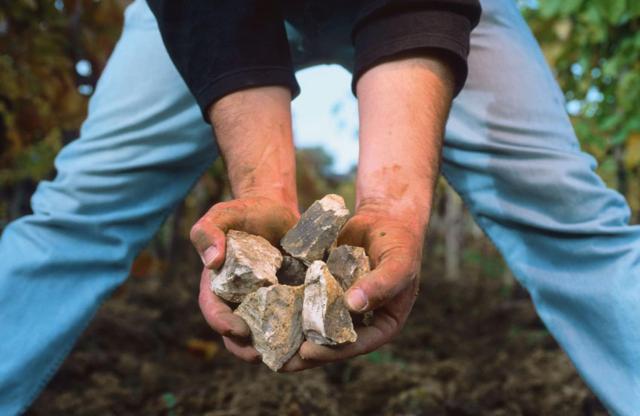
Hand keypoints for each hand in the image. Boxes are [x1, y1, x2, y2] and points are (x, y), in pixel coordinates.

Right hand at [191, 196, 298, 362]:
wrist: (277, 210)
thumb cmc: (246, 212)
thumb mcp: (223, 214)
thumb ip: (208, 231)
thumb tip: (212, 260)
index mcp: (218, 285)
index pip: (214, 310)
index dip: (223, 323)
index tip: (238, 329)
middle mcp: (239, 300)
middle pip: (236, 334)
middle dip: (246, 349)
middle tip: (262, 356)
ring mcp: (264, 304)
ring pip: (264, 335)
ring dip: (274, 349)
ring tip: (288, 356)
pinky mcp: (288, 301)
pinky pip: (290, 324)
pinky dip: (298, 334)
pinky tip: (311, 339)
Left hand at [281, 207, 423, 370]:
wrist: (384, 219)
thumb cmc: (399, 243)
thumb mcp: (398, 263)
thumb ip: (381, 284)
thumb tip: (353, 305)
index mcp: (382, 323)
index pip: (357, 344)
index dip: (332, 351)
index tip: (308, 353)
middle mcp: (360, 320)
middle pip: (332, 342)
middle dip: (305, 353)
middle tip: (278, 361)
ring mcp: (340, 306)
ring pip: (316, 326)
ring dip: (292, 336)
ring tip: (265, 346)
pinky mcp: (324, 290)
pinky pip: (307, 302)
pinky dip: (288, 308)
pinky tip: (265, 313)